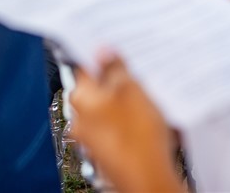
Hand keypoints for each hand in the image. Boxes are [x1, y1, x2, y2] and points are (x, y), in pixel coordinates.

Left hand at [70, 53, 181, 192]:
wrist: (149, 179)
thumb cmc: (138, 138)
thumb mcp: (131, 90)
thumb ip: (114, 67)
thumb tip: (102, 51)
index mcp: (80, 98)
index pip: (86, 66)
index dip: (104, 55)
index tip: (119, 50)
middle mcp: (80, 119)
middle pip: (99, 88)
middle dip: (119, 80)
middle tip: (138, 77)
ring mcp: (93, 137)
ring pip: (110, 107)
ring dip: (127, 100)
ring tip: (147, 100)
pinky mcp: (109, 149)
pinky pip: (118, 126)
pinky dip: (131, 120)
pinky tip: (148, 120)